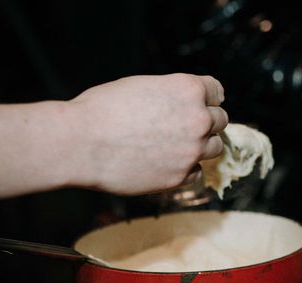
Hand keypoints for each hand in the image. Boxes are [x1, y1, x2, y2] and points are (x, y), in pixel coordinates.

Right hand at [70, 73, 228, 194]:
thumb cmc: (103, 109)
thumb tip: (184, 104)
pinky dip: (186, 169)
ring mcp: (192, 151)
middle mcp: (198, 120)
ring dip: (200, 146)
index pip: (217, 92)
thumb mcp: (142, 86)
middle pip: (220, 120)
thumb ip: (172, 94)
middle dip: (205, 122)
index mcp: (188, 89)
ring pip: (214, 148)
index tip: (200, 104)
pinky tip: (166, 164)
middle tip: (184, 127)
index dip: (206, 98)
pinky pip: (197, 173)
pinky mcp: (181, 177)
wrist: (81, 143)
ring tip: (176, 146)